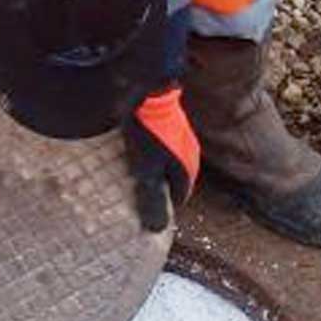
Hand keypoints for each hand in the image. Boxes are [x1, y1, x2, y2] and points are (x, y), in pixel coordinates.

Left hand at [123, 87, 200, 231]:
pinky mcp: (171, 127)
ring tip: (130, 174)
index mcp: (186, 171)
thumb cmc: (148, 132)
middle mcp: (189, 156)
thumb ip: (152, 199)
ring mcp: (182, 140)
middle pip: (172, 181)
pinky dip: (150, 155)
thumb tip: (157, 229)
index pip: (177, 199)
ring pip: (166, 164)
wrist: (149, 90)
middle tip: (134, 193)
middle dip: (156, 189)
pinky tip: (133, 152)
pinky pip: (161, 149)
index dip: (160, 206)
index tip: (142, 209)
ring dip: (152, 171)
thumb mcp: (146, 170)